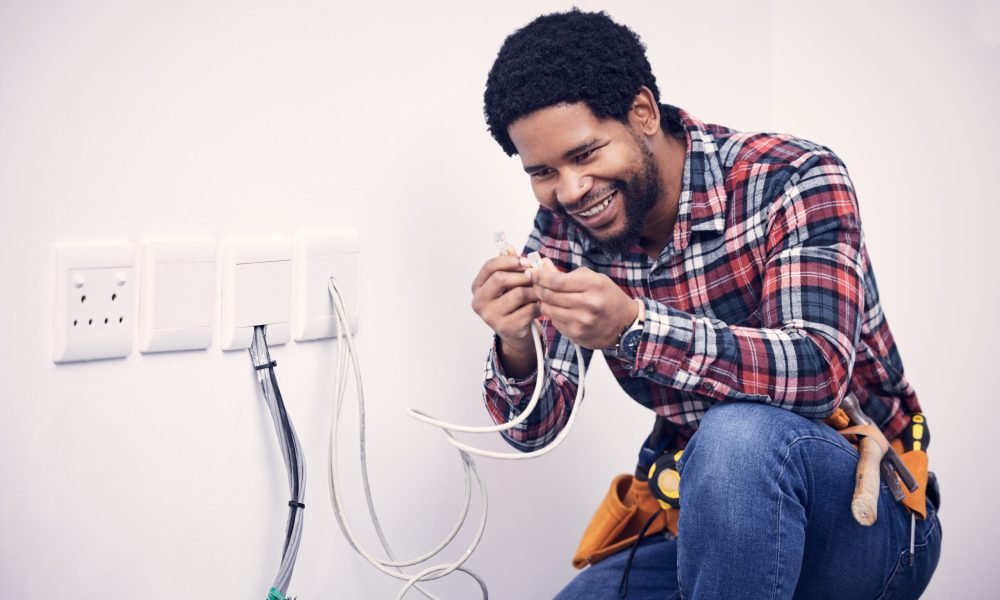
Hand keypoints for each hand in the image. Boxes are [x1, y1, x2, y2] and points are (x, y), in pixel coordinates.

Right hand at [471, 248, 540, 374]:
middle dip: (523, 275)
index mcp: (477, 288)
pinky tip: (539, 308)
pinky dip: (538, 307)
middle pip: (501, 278)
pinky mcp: (506, 327)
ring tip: (538, 293)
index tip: (526, 261)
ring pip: (518, 293)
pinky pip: (528, 309)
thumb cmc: (513, 305)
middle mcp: (479, 302)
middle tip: (536, 277)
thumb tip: (507, 245)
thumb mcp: (509, 284)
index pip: (490, 266)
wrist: (517, 336)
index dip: (510, 260)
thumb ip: (508, 265)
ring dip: (534, 291)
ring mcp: (490, 317)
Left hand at [529, 258, 636, 349]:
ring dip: (544, 302)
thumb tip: (542, 265)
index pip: (557, 281)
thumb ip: (566, 273)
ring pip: (548, 310)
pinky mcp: (577, 335)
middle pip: (549, 295)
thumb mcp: (592, 279)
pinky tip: (561, 310)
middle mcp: (588, 304)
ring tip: (549, 297)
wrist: (625, 324)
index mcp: (593, 285)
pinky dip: (553, 314)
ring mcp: (582, 322)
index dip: (539, 276)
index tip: (530, 272)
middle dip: (538, 288)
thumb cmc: (608, 297)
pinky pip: (554, 322)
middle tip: (534, 283)